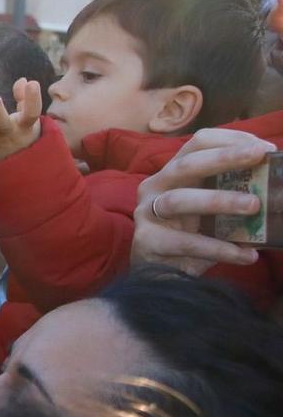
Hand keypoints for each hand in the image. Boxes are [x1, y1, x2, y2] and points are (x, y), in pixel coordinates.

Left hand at [0, 77, 43, 163]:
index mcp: (25, 127)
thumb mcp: (27, 119)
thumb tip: (23, 80)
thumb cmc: (20, 133)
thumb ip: (25, 99)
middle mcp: (8, 135)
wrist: (11, 165)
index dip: (33, 99)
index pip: (32, 114)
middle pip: (3, 125)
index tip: (33, 83)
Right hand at [131, 130, 268, 274]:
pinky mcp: (146, 242)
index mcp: (173, 172)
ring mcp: (147, 214)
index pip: (198, 143)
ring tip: (254, 206)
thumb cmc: (190, 235)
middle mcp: (154, 187)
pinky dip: (219, 249)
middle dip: (224, 158)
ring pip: (179, 200)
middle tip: (259, 157)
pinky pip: (185, 243)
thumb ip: (233, 193)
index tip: (264, 150)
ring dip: (220, 200)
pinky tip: (246, 255)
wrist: (159, 275)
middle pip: (186, 165)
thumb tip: (276, 186)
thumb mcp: (212, 209)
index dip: (230, 141)